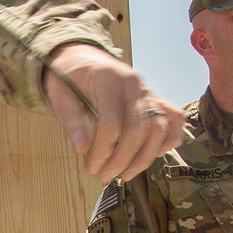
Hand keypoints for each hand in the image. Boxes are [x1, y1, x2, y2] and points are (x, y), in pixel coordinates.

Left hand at [45, 44, 183, 182]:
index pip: (111, 122)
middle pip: (138, 128)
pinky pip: (174, 119)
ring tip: (126, 174)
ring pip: (159, 127)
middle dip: (123, 159)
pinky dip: (167, 140)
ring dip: (145, 157)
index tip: (91, 168)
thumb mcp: (58, 95)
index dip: (102, 150)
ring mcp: (147, 90)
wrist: (81, 56)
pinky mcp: (155, 98)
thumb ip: (70, 119)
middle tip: (105, 176)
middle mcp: (133, 83)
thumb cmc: (67, 78)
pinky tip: (150, 155)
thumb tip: (82, 148)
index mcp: (108, 79)